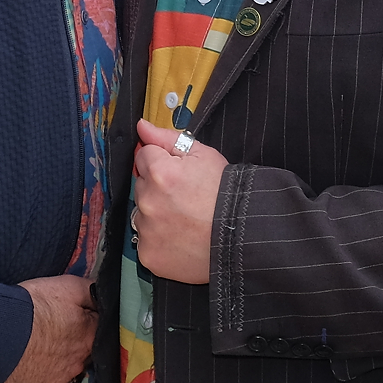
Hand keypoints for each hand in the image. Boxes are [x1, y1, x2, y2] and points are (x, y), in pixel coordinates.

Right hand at [0, 275, 97, 382]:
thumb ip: (92, 292)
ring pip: (65, 372)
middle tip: (54, 334)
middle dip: (74, 344)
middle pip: (83, 353)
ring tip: (38, 351)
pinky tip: (28, 369)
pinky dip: (39, 380)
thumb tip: (103, 297)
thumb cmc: (32, 308)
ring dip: (57, 363)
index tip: (74, 317)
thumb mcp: (68, 286)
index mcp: (89, 337)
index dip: (87, 321)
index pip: (99, 329)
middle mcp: (79, 364)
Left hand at [133, 120, 228, 283]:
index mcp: (160, 172)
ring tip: (184, 219)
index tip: (179, 174)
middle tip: (184, 197)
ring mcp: (146, 231)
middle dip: (157, 187)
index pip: (143, 156)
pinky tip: (180, 237)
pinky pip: (145, 241)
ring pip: (141, 214)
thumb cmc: (226, 193)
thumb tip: (142, 126)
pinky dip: (159, 239)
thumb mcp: (204, 155)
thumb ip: (167, 139)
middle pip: (141, 185)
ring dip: (156, 213)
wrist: (242, 237)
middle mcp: (148, 201)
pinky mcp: (148, 255)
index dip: (163, 162)